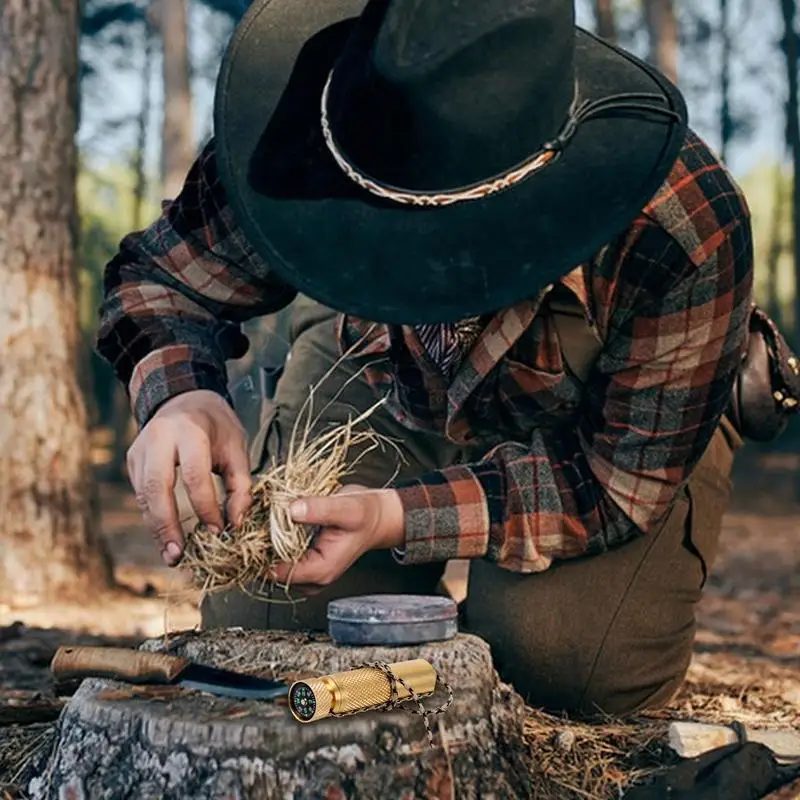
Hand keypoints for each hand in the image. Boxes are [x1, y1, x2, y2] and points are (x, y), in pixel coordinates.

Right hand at [126, 390, 251, 566]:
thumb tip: (236, 522)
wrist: (184, 398)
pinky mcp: (132, 460)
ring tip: (172, 555)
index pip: (194, 476)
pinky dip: (153, 517)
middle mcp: (158, 439)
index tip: (218, 532)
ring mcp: (139, 449)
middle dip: (167, 525)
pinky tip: (166, 536)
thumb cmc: (216, 426)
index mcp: (189, 431)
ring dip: (157, 528)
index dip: (205, 507)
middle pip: (157, 488)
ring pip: (143, 496)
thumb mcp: (237, 446)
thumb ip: (240, 483)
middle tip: (179, 555)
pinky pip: (140, 494)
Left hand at [271, 485, 404, 589]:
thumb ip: (319, 509)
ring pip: (275, 565)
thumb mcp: (345, 508)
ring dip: (267, 545)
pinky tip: (274, 524)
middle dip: (263, 549)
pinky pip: (282, 556)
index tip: (257, 530)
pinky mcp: (306, 559)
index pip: (279, 572)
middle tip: (258, 523)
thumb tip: (291, 510)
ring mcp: (309, 569)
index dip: (264, 553)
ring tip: (265, 521)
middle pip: (273, 572)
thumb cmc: (367, 514)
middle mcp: (314, 575)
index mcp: (322, 569)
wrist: (378, 515)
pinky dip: (275, 542)